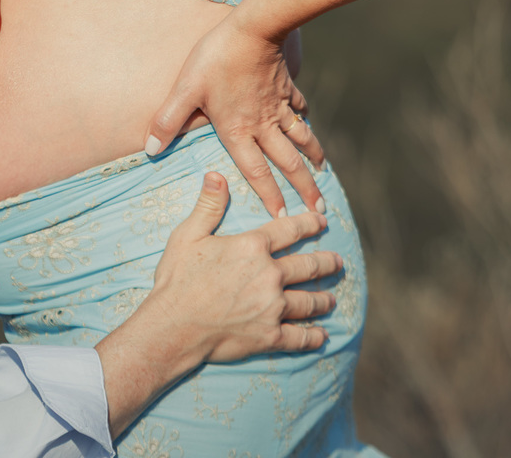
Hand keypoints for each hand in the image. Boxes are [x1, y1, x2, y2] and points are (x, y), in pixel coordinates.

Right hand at [96, 173, 340, 435]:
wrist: (173, 327)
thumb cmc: (177, 280)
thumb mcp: (188, 236)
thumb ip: (208, 205)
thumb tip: (215, 174)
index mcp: (252, 247)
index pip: (289, 231)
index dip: (309, 224)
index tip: (322, 221)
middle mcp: (269, 275)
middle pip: (307, 266)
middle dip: (326, 263)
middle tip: (338, 262)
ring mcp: (272, 307)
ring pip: (308, 301)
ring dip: (323, 299)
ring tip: (332, 299)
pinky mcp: (269, 336)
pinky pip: (299, 337)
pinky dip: (312, 337)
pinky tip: (321, 336)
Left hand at [145, 18, 325, 215]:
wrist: (254, 27)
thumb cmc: (216, 59)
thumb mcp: (184, 90)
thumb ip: (167, 121)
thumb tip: (150, 151)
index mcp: (238, 131)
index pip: (257, 173)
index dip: (270, 198)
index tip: (284, 220)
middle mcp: (263, 124)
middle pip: (288, 163)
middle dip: (304, 189)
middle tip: (318, 211)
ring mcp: (278, 106)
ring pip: (300, 138)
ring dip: (312, 157)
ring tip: (322, 172)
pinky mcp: (286, 87)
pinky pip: (298, 108)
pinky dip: (305, 118)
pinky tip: (308, 122)